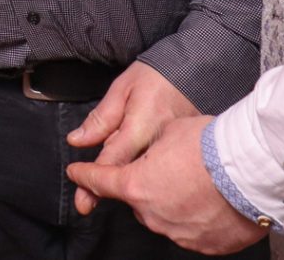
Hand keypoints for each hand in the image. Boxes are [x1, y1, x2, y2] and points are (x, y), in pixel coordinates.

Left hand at [66, 61, 197, 212]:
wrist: (207, 81)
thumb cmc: (165, 80)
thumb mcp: (125, 88)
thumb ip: (102, 118)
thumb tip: (76, 140)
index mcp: (139, 134)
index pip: (108, 166)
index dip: (90, 185)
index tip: (81, 203)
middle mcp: (159, 160)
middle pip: (129, 184)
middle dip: (125, 181)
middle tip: (138, 160)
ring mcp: (181, 174)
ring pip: (150, 194)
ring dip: (148, 187)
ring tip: (164, 161)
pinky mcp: (194, 182)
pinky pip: (174, 198)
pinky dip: (169, 192)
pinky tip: (178, 175)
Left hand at [66, 116, 269, 253]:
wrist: (252, 172)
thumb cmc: (211, 147)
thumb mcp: (168, 132)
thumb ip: (149, 148)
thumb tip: (150, 152)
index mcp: (135, 185)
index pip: (99, 181)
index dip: (85, 175)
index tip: (77, 174)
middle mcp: (152, 214)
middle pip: (137, 200)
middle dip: (145, 186)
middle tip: (169, 169)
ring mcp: (178, 234)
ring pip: (164, 217)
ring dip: (171, 203)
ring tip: (196, 184)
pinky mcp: (205, 245)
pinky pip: (190, 231)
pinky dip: (195, 219)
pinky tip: (210, 203)